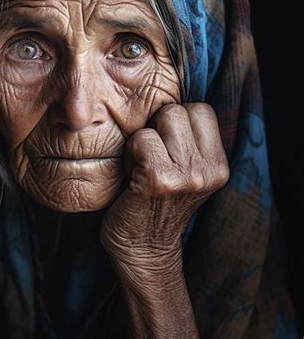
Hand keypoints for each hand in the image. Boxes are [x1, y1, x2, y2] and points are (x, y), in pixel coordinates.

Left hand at [101, 103, 229, 268]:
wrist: (143, 249)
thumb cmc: (155, 202)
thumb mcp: (184, 172)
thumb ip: (186, 141)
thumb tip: (166, 98)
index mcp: (218, 165)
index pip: (200, 109)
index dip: (175, 122)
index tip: (166, 148)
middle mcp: (208, 170)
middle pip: (176, 110)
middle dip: (157, 128)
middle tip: (151, 159)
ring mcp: (186, 175)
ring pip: (159, 120)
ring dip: (142, 140)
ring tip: (142, 166)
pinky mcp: (159, 179)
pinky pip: (140, 139)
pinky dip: (130, 153)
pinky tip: (132, 176)